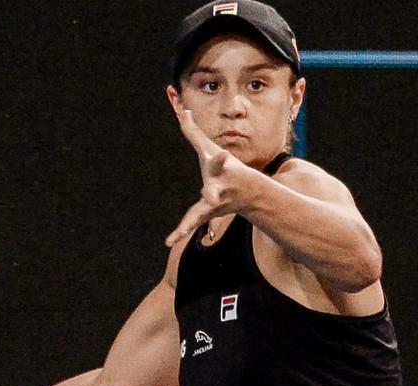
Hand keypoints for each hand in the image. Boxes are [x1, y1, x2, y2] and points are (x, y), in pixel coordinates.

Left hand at [165, 110, 253, 246]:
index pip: (220, 162)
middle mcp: (219, 187)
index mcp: (220, 170)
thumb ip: (194, 132)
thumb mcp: (210, 148)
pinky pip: (193, 223)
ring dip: (191, 222)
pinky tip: (169, 241)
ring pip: (202, 213)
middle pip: (215, 191)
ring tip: (180, 233)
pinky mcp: (207, 214)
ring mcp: (214, 203)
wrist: (249, 193)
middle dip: (212, 195)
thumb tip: (182, 111)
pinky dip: (180, 232)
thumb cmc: (226, 166)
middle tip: (211, 199)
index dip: (222, 158)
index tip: (224, 154)